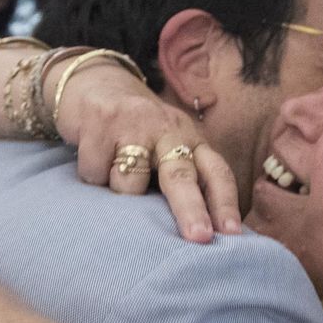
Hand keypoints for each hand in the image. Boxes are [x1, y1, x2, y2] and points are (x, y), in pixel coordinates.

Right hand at [55, 62, 239, 243]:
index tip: (231, 234)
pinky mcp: (101, 122)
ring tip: (113, 178)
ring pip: (129, 183)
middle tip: (199, 237)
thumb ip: (182, 178)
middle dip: (191, 209)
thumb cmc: (137, 131)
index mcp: (190, 139)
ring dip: (119, 194)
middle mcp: (167, 129)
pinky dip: (92, 177)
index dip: (225, 203)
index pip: (216, 172)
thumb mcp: (167, 148)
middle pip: (181, 176)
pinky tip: (95, 160)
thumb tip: (200, 234)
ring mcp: (134, 123)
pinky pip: (95, 173)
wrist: (95, 84)